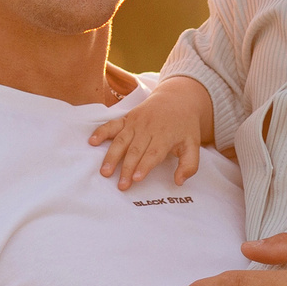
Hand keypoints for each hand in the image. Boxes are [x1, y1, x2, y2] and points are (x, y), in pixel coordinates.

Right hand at [88, 79, 205, 190]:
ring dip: (112, 156)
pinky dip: (101, 132)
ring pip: (121, 141)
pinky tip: (92, 142)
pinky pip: (112, 125)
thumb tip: (179, 181)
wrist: (177, 99)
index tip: (136, 179)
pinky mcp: (127, 119)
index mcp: (165, 136)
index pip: (153, 153)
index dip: (144, 166)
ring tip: (104, 172)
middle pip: (135, 150)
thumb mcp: (194, 145)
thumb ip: (190, 165)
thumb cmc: (184, 126)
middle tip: (121, 185)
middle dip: (126, 168)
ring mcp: (135, 123)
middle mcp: (148, 128)